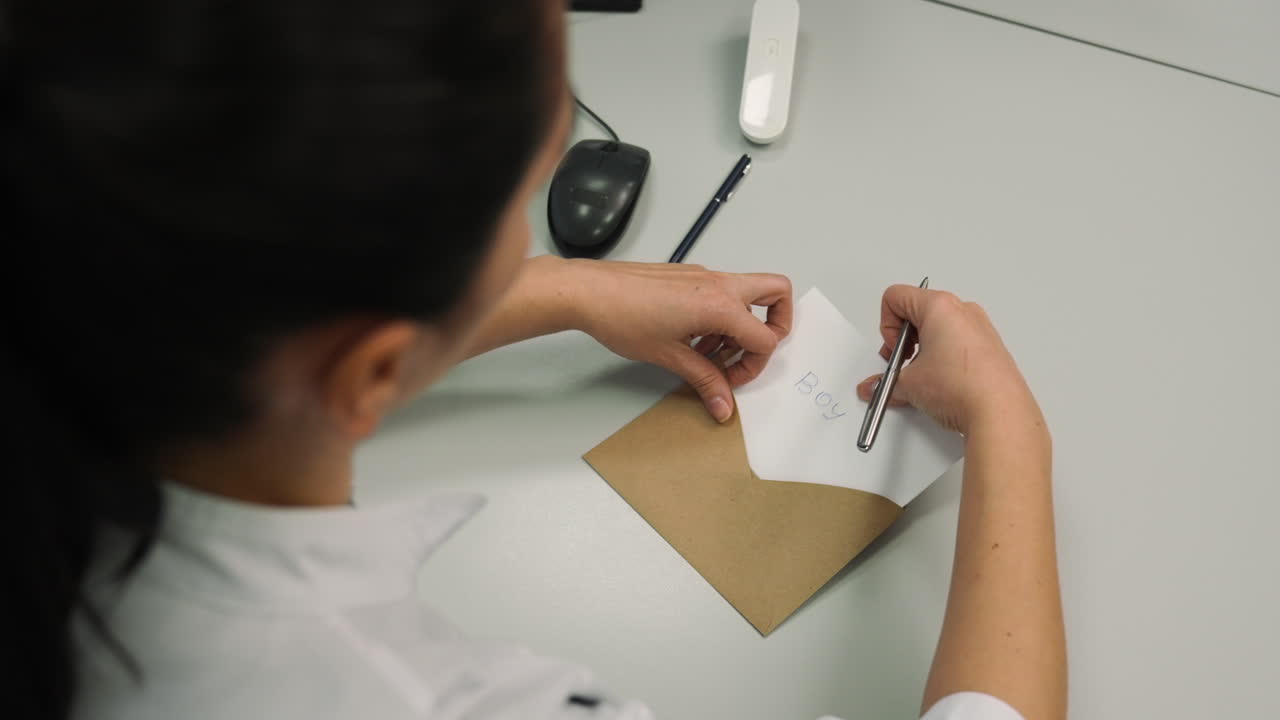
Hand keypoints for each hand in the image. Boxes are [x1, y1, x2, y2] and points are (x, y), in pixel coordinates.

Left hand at [568, 260, 791, 422]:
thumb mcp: (670, 356)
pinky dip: (718, 318)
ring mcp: (704, 276)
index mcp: (721, 304)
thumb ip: (704, 380)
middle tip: (749, 353)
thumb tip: (723, 404)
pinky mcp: (688, 277)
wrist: (589, 291)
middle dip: (775, 326)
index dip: (754, 365)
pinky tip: (691, 340)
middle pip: (776, 293)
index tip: (730, 378)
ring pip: (746, 296)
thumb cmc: (623, 316)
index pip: (766, 337)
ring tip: (708, 354)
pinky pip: (720, 295)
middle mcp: (719, 284)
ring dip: (739, 327)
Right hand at [855, 284, 1040, 434]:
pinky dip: (944, 357)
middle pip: (917, 312)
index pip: (896, 297)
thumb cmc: (962, 387)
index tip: (894, 352)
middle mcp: (962, 310)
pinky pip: (957, 341)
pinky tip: (943, 383)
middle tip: (903, 366)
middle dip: (903, 340)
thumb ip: (886, 382)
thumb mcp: (909, 384)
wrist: (1000, 412)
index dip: (886, 326)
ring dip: (923, 349)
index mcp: (939, 306)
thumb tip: (877, 387)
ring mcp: (980, 327)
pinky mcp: (991, 346)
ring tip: (924, 378)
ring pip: (938, 327)